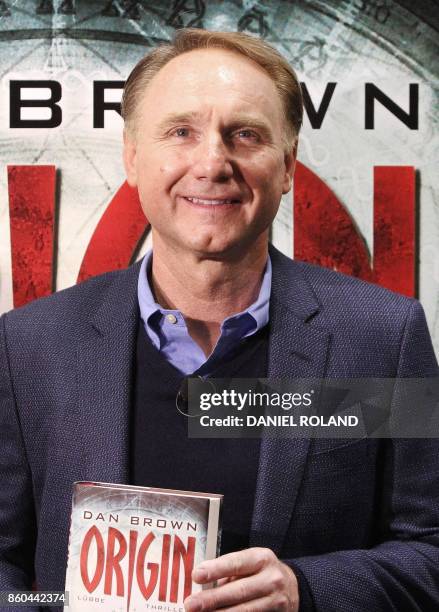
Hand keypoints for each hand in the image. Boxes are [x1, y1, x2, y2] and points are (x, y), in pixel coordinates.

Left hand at [184, 547, 298, 610]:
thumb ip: (230, 571)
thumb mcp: (251, 564)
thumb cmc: (262, 573)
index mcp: (262, 559)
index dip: (216, 569)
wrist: (293, 588)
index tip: (196, 575)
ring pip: (245, 611)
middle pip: (239, 591)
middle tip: (191, 604)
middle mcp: (272, 579)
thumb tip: (202, 583)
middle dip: (212, 599)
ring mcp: (276, 602)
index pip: (237, 563)